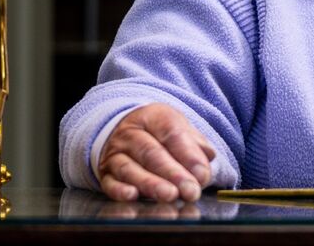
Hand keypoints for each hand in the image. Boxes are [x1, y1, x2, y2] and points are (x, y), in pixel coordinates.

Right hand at [97, 103, 216, 202]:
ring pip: (131, 168)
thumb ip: (194, 143)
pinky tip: (132, 196)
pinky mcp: (105, 174)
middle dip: (173, 174)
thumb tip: (208, 156)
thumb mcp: (176, 128)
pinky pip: (110, 183)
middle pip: (152, 153)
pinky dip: (120, 190)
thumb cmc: (157, 132)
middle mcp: (131, 134)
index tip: (203, 175)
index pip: (172, 133)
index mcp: (153, 117)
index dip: (188, 154)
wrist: (122, 129)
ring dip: (151, 184)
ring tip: (170, 196)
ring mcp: (115, 153)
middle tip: (190, 190)